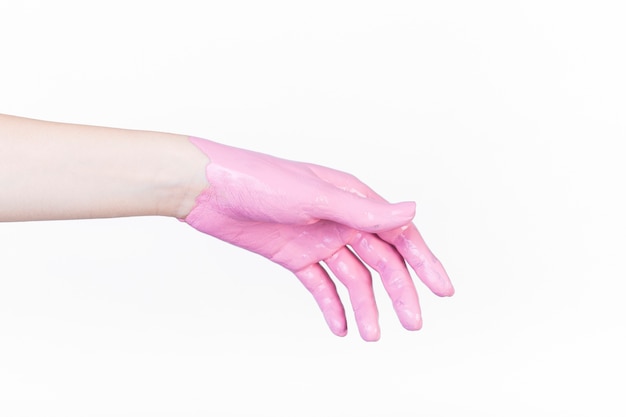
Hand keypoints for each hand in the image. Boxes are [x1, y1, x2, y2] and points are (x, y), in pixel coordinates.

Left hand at [183, 137, 453, 340]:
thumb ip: (363, 212)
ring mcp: (317, 239)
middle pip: (380, 261)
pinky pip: (320, 285)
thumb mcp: (315, 198)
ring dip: (364, 306)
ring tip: (371, 335)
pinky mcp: (294, 255)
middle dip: (399, 292)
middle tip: (413, 323)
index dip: (423, 261)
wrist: (206, 190)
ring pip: (352, 278)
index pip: (398, 233)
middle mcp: (340, 220)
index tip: (442, 289)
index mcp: (352, 199)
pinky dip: (331, 305)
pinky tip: (339, 327)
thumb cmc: (258, 180)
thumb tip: (412, 209)